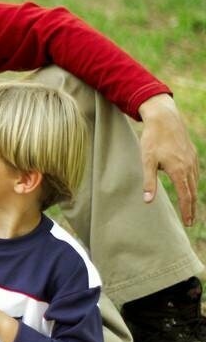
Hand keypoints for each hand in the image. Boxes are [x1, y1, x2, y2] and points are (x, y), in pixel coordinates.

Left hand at [138, 94, 198, 224]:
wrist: (165, 118)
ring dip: (193, 196)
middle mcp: (189, 166)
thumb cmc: (152, 140)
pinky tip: (190, 187)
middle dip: (192, 208)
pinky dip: (193, 183)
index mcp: (178, 170)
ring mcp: (192, 159)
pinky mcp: (192, 153)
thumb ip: (148, 182)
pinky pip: (194, 172)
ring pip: (194, 182)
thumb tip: (148, 201)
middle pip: (193, 192)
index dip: (187, 210)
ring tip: (190, 207)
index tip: (187, 222)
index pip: (185, 196)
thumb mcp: (147, 161)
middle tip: (190, 222)